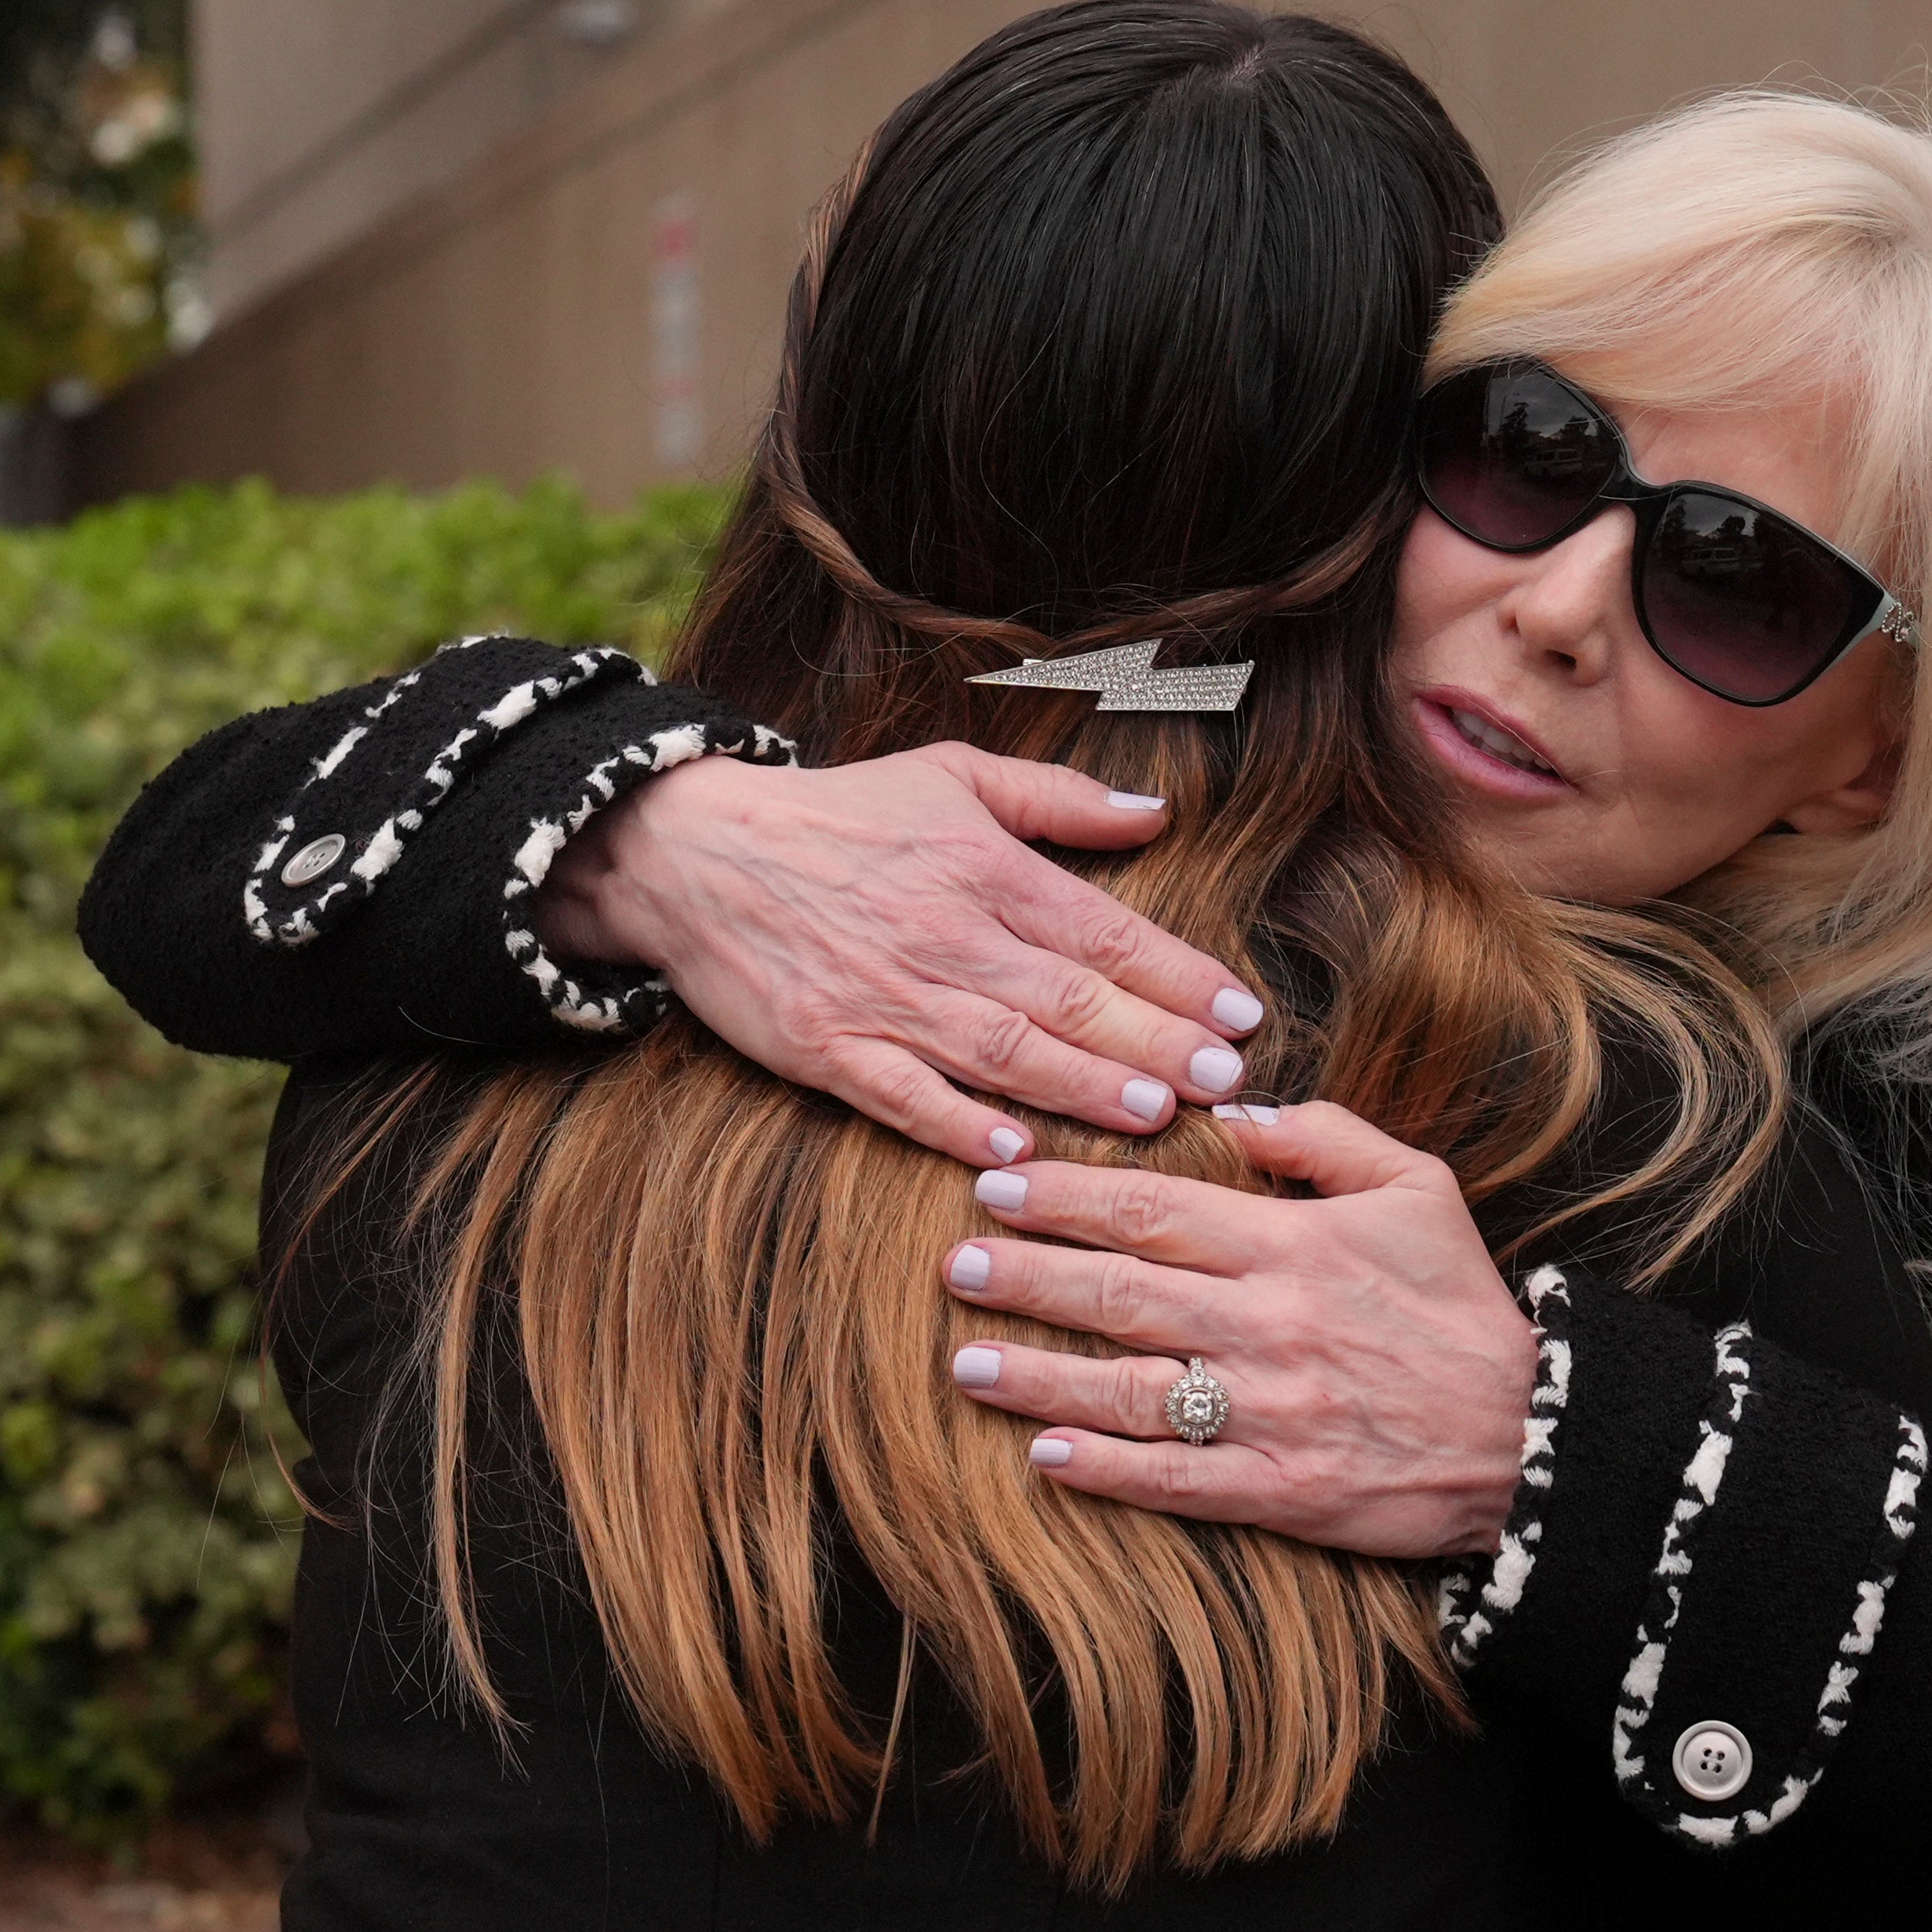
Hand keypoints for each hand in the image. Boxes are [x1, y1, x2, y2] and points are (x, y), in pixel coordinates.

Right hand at [537, 745, 1267, 1163]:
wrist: (692, 849)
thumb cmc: (841, 814)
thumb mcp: (953, 776)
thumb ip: (1060, 801)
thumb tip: (1156, 813)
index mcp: (982, 867)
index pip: (1101, 930)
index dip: (1177, 975)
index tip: (1240, 1013)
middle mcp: (942, 933)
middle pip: (1066, 998)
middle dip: (1152, 1041)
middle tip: (1221, 1080)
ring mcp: (883, 995)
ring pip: (999, 1051)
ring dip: (1081, 1087)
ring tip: (1153, 1115)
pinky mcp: (825, 1045)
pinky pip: (902, 1094)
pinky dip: (958, 1125)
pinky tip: (1016, 1155)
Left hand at [937, 1102, 1539, 1559]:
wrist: (1532, 1434)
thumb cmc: (1466, 1307)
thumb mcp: (1418, 1190)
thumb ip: (1326, 1139)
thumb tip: (1234, 1111)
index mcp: (1296, 1245)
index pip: (1155, 1209)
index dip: (1067, 1195)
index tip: (999, 1183)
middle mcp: (1270, 1324)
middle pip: (1121, 1291)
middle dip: (1028, 1275)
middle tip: (956, 1263)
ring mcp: (1269, 1412)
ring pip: (1127, 1388)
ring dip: (1038, 1374)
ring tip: (966, 1362)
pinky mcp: (1279, 1491)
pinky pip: (1171, 1478)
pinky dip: (1102, 1467)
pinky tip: (1043, 1453)